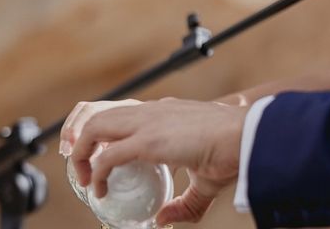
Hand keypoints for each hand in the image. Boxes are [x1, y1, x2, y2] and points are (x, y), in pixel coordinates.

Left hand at [69, 97, 247, 224]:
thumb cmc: (232, 153)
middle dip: (84, 140)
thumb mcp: (204, 180)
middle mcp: (153, 111)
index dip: (106, 133)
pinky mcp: (148, 140)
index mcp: (165, 112)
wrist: (247, 137)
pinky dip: (96, 173)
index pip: (125, 113)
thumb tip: (162, 219)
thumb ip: (184, 202)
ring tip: (85, 179)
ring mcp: (149, 123)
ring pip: (96, 127)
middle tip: (83, 168)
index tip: (99, 156)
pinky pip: (107, 156)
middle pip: (102, 114)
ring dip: (82, 153)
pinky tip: (99, 190)